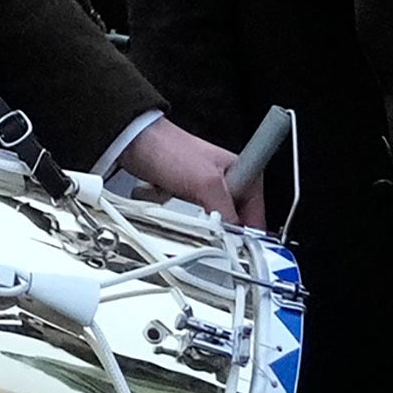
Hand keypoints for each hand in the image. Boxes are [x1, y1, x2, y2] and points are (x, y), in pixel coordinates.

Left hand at [116, 122, 265, 227]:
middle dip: (218, 231)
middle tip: (204, 230)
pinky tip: (175, 213)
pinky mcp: (190, 197)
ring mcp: (209, 190)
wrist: (135, 144)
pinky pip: (194, 220)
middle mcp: (231, 182)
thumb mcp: (206, 183)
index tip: (233, 248)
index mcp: (245, 173)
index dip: (246, 236)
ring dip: (198, 226)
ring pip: (213, 224)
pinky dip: (185, 222)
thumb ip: (225, 210)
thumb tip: (234, 237)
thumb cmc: (170, 150)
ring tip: (184, 215)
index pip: (256, 216)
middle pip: (234, 224)